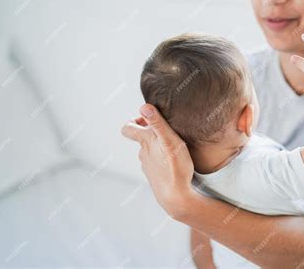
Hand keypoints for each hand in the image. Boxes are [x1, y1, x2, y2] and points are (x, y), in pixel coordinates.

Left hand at [121, 104, 194, 218]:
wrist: (176, 197)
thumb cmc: (175, 168)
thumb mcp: (169, 140)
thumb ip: (157, 123)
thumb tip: (144, 106)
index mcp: (145, 142)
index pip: (127, 128)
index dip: (135, 120)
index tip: (149, 120)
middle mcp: (143, 153)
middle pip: (141, 138)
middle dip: (151, 131)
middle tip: (166, 129)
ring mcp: (148, 166)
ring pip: (149, 151)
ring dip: (158, 146)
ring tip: (173, 145)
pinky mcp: (155, 176)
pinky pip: (156, 163)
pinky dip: (162, 159)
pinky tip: (173, 162)